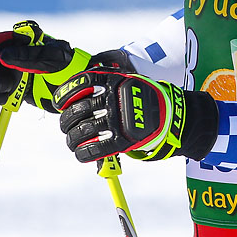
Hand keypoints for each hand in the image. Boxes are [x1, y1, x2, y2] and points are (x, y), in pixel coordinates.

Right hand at [0, 20, 91, 112]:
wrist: (80, 90)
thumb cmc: (70, 66)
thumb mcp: (52, 57)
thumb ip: (28, 55)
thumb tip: (2, 57)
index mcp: (22, 42)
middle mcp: (14, 57)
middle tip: (6, 89)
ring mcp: (13, 74)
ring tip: (4, 100)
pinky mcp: (14, 91)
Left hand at [53, 69, 218, 162]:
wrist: (177, 118)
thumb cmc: (148, 102)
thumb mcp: (129, 85)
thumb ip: (106, 89)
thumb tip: (77, 100)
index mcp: (115, 82)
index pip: (82, 83)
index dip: (66, 93)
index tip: (59, 102)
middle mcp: (115, 99)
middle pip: (78, 109)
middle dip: (66, 120)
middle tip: (65, 126)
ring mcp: (118, 120)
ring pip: (82, 130)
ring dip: (71, 138)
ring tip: (71, 141)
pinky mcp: (123, 140)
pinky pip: (94, 148)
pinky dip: (83, 153)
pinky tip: (81, 154)